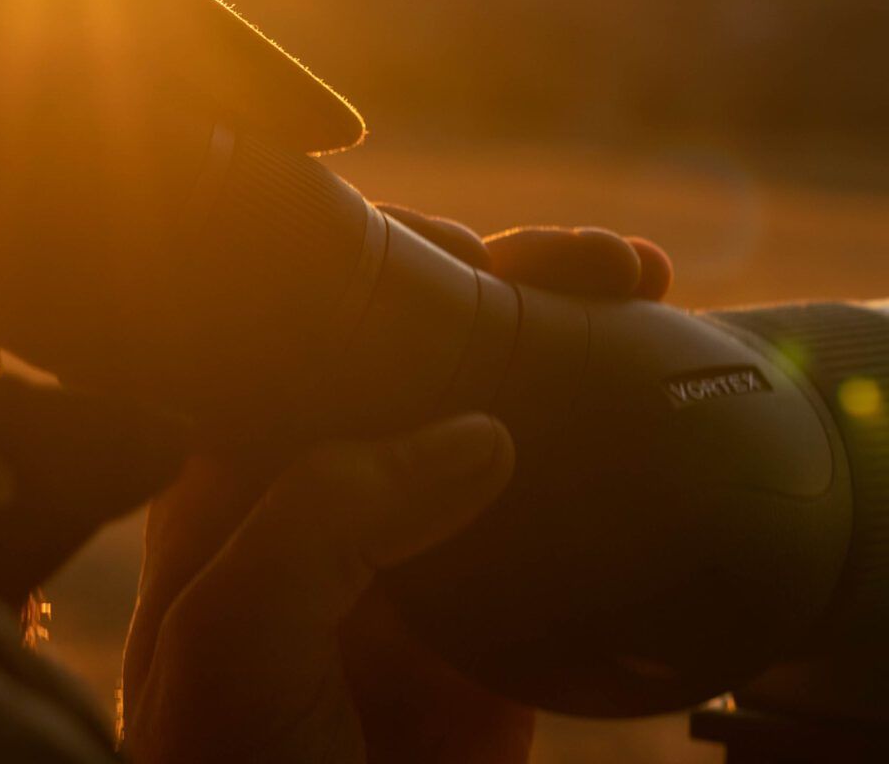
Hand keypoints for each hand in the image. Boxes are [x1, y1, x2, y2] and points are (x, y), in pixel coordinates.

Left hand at [119, 211, 670, 763]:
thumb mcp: (233, 646)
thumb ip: (325, 516)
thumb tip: (476, 429)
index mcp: (227, 499)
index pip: (303, 338)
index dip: (381, 270)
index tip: (469, 242)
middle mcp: (322, 509)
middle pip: (414, 354)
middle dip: (498, 282)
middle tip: (591, 261)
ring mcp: (419, 562)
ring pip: (498, 408)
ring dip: (567, 333)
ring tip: (642, 282)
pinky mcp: (501, 626)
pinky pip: (566, 508)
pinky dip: (616, 436)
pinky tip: (662, 371)